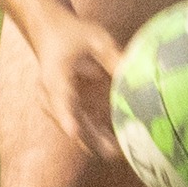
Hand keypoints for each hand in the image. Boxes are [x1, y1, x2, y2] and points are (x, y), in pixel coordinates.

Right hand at [30, 8, 124, 158]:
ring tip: (126, 152)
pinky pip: (86, 130)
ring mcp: (58, 109)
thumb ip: (114, 57)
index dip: (68, 117)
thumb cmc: (72, 34)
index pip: (60, 99)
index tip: (73, 132)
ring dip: (100, 142)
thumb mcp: (95, 39)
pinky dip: (102, 136)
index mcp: (54, 77)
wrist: (50, 35)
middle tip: (117, 152)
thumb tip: (138, 75)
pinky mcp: (68, 113)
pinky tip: (124, 144)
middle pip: (71, 124)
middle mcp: (50, 98)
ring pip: (79, 132)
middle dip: (93, 140)